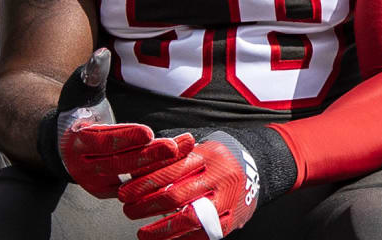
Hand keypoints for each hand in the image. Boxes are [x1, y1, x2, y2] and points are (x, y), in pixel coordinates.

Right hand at [41, 50, 189, 197]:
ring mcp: (97, 184)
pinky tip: (181, 161)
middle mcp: (83, 169)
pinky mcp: (112, 192)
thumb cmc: (76, 109)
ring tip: (184, 148)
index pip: (102, 141)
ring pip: (132, 178)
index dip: (126, 137)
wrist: (62, 141)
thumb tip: (102, 53)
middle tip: (173, 146)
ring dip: (160, 165)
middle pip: (119, 163)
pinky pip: (137, 186)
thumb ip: (92, 73)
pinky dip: (158, 174)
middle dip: (148, 155)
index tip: (148, 132)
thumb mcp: (80, 89)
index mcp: (74, 142)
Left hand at [118, 131, 260, 239]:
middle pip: (178, 195)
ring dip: (163, 230)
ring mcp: (229, 200)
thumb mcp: (196, 149)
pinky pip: (207, 235)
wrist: (255, 168)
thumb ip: (170, 158)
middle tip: (129, 211)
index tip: (125, 193)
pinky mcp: (234, 220)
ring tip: (143, 234)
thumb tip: (134, 172)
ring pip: (192, 219)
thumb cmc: (215, 159)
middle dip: (148, 206)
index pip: (170, 169)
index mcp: (207, 155)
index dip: (144, 183)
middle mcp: (220, 177)